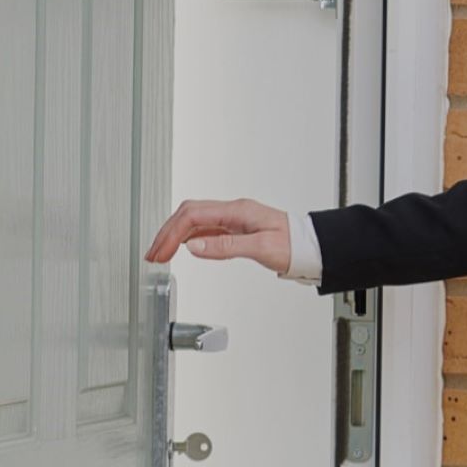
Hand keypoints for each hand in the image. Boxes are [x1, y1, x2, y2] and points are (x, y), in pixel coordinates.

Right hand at [145, 198, 292, 275]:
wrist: (312, 247)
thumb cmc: (294, 245)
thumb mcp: (261, 248)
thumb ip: (225, 246)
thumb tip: (193, 245)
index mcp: (237, 210)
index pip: (193, 215)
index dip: (171, 234)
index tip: (160, 253)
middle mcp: (233, 211)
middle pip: (189, 214)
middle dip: (166, 233)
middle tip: (153, 255)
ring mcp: (234, 219)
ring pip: (194, 220)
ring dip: (174, 235)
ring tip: (160, 254)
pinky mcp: (236, 228)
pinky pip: (205, 228)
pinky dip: (188, 238)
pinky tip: (182, 248)